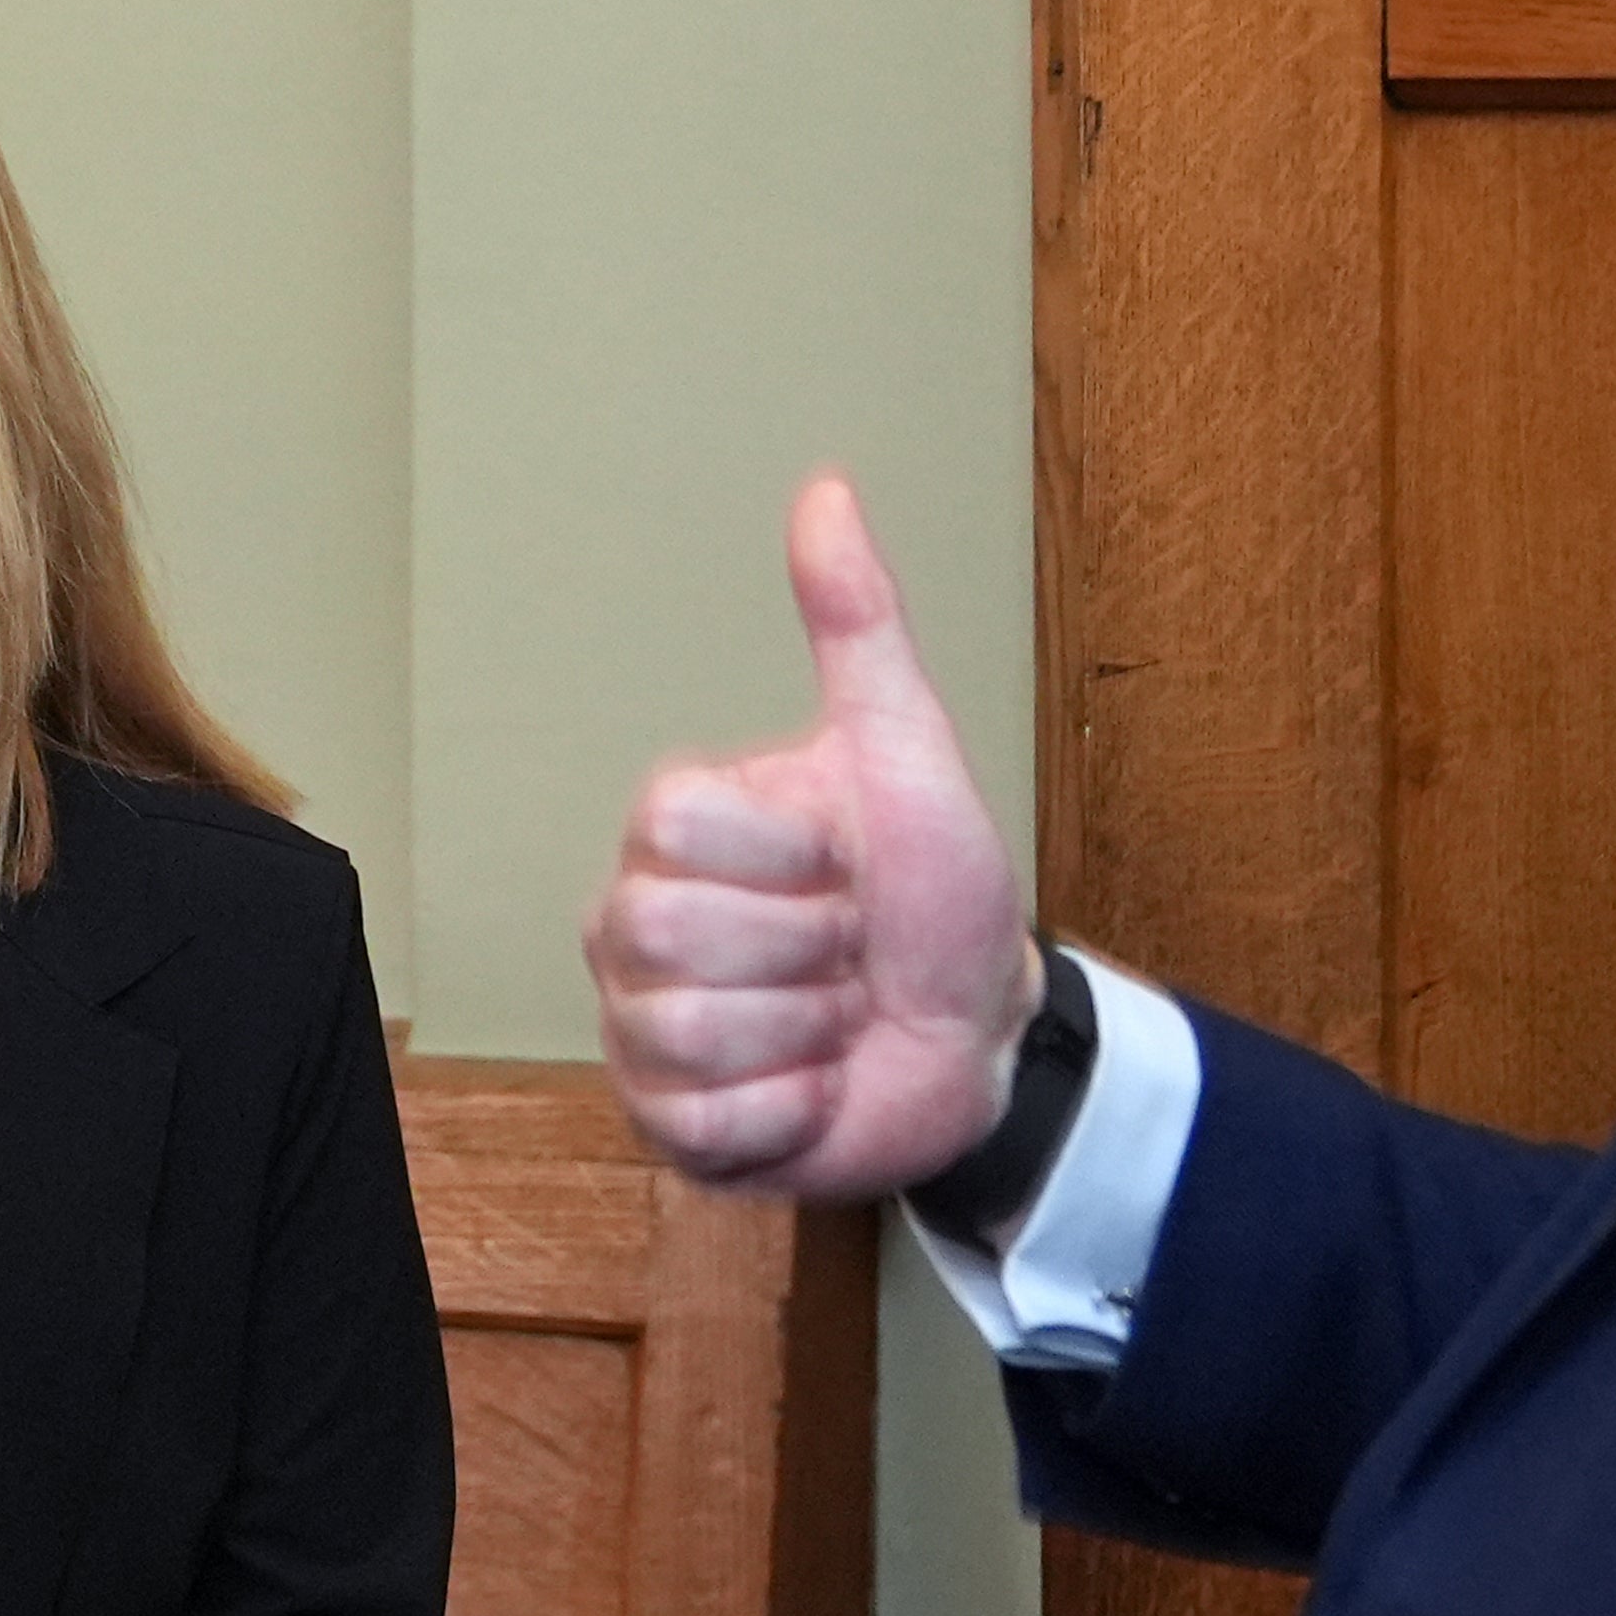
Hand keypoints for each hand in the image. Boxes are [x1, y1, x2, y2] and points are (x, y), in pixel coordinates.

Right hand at [588, 474, 1037, 1200]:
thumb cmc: (937, 896)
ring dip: (807, 1033)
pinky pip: (703, 1120)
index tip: (842, 862)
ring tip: (834, 1017)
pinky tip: (814, 1085)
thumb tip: (825, 491)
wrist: (983, 1038)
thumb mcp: (908, 751)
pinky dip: (792, 1110)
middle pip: (668, 933)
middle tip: (844, 947)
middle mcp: (632, 926)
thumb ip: (857, 625)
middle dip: (805, 949)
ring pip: (688, 1030)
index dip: (791, 853)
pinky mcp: (666, 1125)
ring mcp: (639, 1030)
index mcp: (675, 832)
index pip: (674, 824)